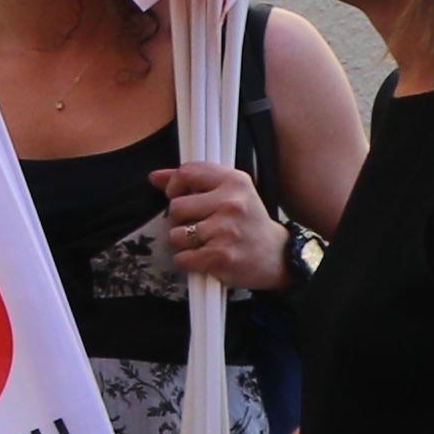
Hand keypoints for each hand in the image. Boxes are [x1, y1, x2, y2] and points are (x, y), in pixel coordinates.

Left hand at [154, 158, 288, 294]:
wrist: (278, 256)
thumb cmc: (248, 223)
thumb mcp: (230, 192)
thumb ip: (193, 181)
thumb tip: (155, 177)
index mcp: (234, 181)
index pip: (186, 172)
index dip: (174, 186)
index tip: (179, 195)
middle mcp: (231, 203)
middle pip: (176, 207)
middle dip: (180, 220)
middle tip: (199, 226)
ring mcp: (226, 231)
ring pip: (176, 235)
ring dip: (184, 243)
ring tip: (204, 242)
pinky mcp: (220, 257)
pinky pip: (183, 258)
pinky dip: (189, 261)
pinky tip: (206, 257)